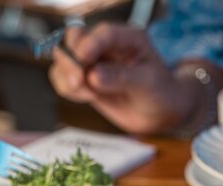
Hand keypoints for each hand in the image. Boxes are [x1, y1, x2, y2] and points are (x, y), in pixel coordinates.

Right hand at [48, 23, 191, 133]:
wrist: (159, 113)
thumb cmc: (160, 93)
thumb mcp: (148, 83)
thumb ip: (122, 78)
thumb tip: (93, 76)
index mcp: (129, 37)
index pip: (104, 33)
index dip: (90, 45)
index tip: (84, 61)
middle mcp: (107, 44)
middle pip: (75, 38)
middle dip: (71, 58)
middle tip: (79, 81)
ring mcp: (93, 61)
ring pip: (63, 57)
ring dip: (67, 75)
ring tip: (88, 94)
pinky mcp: (84, 78)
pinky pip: (61, 78)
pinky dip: (67, 89)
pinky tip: (87, 97)